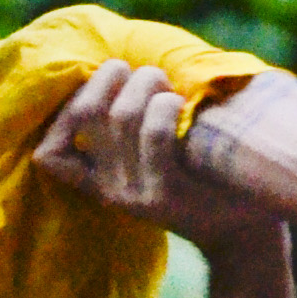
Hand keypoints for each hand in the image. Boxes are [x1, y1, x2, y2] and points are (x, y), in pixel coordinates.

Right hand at [34, 61, 268, 243]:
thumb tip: (119, 64)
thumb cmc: (204, 179)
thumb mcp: (155, 163)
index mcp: (101, 184)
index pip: (49, 156)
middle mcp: (112, 192)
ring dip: (148, 82)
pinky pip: (154, 132)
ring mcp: (136, 195)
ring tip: (169, 86)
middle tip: (147, 74)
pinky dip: (167, 106)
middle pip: (88, 112)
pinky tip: (184, 105)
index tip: (101, 91)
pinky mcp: (167, 195)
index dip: (64, 113)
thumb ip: (130, 129)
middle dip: (113, 74)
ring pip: (123, 115)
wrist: (246, 234)